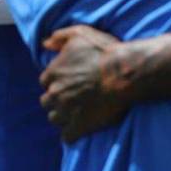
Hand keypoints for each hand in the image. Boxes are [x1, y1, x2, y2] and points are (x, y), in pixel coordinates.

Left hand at [39, 25, 130, 141]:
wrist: (125, 72)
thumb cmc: (105, 52)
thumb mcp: (81, 34)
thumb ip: (60, 36)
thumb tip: (45, 44)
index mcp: (53, 73)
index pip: (45, 81)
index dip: (58, 80)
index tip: (70, 80)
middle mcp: (55, 93)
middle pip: (48, 101)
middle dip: (58, 98)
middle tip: (75, 96)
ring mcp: (66, 111)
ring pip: (55, 118)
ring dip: (64, 115)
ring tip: (78, 111)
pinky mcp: (79, 126)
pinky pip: (67, 137)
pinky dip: (72, 133)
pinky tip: (82, 127)